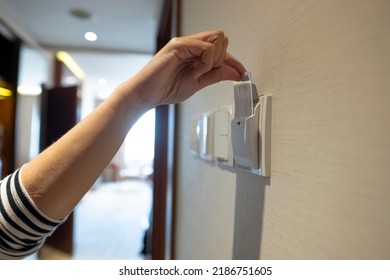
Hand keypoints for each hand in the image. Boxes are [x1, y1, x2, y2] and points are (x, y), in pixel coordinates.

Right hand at [131, 30, 245, 105]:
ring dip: (214, 59)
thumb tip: (235, 73)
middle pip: (221, 37)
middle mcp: (191, 44)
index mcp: (195, 52)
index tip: (242, 73)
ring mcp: (185, 43)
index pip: (221, 48)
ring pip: (216, 38)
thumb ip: (215, 75)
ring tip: (199, 73)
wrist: (147, 94)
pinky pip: (205, 48)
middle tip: (208, 73)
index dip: (233, 61)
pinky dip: (206, 62)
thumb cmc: (166, 88)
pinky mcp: (178, 45)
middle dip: (222, 58)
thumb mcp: (198, 83)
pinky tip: (195, 72)